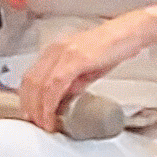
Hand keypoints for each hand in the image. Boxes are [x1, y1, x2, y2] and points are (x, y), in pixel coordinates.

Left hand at [16, 11, 155, 132]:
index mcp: (53, 52)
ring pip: (40, 85)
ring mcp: (63, 53)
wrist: (130, 33)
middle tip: (35, 123)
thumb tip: (62, 100)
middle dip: (30, 106)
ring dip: (39, 108)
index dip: (26, 98)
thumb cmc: (111, 49)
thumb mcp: (86, 69)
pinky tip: (52, 114)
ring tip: (44, 123)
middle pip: (30, 82)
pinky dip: (50, 102)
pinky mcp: (76, 58)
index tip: (30, 114)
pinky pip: (55, 84)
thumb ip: (72, 83)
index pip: (30, 77)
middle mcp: (54, 50)